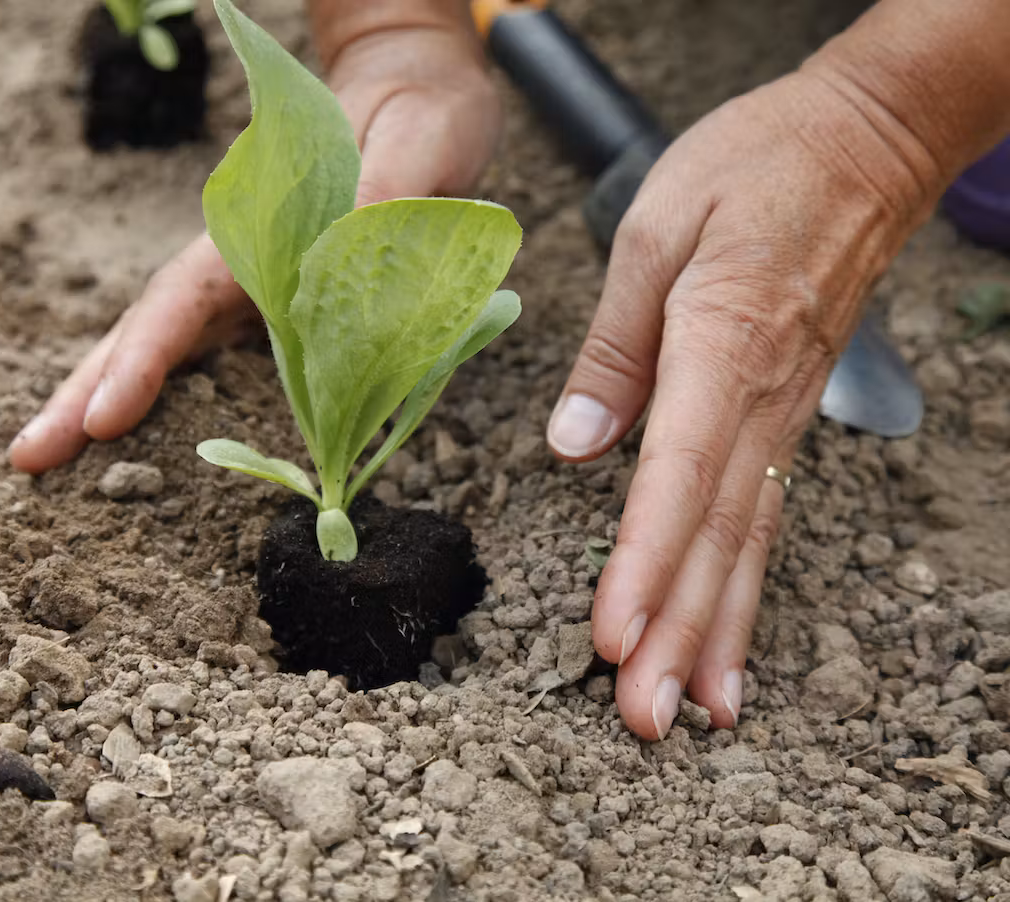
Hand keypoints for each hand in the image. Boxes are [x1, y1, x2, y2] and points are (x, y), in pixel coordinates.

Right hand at [9, 23, 499, 472]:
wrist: (415, 89)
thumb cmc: (421, 110)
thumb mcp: (423, 137)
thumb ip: (388, 189)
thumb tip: (344, 254)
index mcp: (266, 225)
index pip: (186, 297)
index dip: (144, 360)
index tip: (103, 418)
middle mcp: (244, 257)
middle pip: (151, 326)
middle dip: (87, 391)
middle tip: (27, 457)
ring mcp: (252, 279)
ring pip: (168, 341)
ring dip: (109, 393)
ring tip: (48, 455)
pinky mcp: (276, 296)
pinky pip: (211, 348)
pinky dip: (167, 389)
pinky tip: (138, 428)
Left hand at [547, 68, 943, 737]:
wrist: (864, 145)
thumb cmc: (752, 169)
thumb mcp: (654, 232)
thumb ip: (613, 351)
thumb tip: (574, 448)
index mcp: (722, 348)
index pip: (679, 479)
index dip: (644, 564)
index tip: (613, 638)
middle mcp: (761, 402)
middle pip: (715, 536)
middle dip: (676, 634)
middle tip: (641, 721)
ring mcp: (784, 420)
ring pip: (746, 545)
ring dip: (714, 635)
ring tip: (688, 715)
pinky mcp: (787, 423)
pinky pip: (766, 522)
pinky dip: (745, 594)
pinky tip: (730, 650)